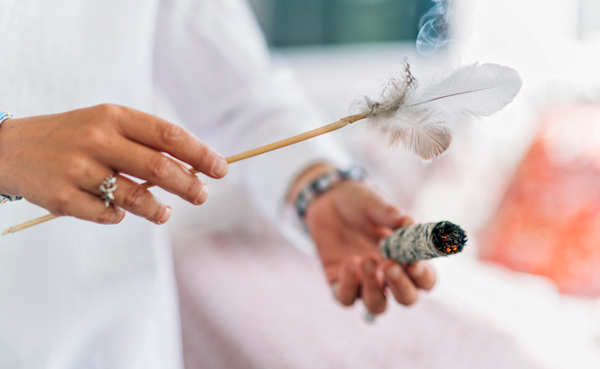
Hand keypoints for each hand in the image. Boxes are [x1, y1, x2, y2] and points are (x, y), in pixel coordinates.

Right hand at [0, 104, 227, 224]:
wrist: (10, 148)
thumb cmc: (73, 137)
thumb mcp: (106, 125)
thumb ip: (145, 142)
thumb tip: (193, 167)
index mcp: (113, 117)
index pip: (168, 135)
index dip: (200, 153)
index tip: (221, 168)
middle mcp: (97, 139)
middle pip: (158, 167)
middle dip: (189, 185)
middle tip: (203, 195)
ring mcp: (77, 169)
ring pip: (135, 196)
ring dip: (157, 209)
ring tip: (164, 212)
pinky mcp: (61, 197)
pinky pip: (106, 214)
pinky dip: (119, 216)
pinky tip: (121, 213)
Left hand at [292, 165, 435, 315]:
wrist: (328, 199)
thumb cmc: (359, 202)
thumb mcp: (375, 204)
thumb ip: (392, 215)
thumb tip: (411, 223)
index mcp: (407, 258)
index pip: (425, 280)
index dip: (424, 277)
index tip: (415, 264)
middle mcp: (388, 276)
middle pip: (406, 298)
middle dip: (401, 287)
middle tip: (390, 266)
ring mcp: (364, 282)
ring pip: (376, 305)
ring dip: (373, 288)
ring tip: (366, 258)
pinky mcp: (340, 283)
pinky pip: (346, 298)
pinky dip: (348, 285)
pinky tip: (349, 261)